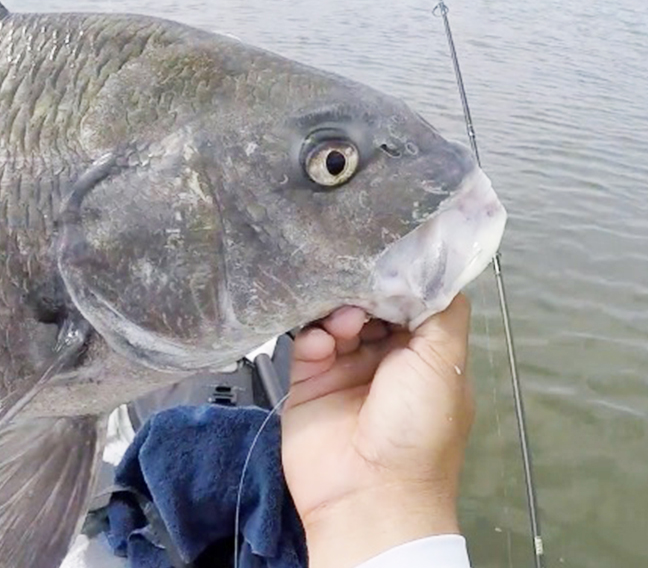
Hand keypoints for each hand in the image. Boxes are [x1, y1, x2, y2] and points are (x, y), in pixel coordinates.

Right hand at [281, 294, 473, 567]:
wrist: (369, 494)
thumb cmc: (418, 431)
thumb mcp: (446, 363)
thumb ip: (442, 311)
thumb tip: (432, 269)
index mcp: (425, 357)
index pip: (411, 302)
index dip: (402, 280)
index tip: (391, 259)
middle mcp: (386, 360)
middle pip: (370, 305)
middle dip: (365, 290)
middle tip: (361, 283)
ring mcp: (345, 370)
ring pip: (336, 319)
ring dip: (339, 311)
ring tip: (344, 320)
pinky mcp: (308, 381)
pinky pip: (306, 343)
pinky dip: (313, 335)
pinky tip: (323, 342)